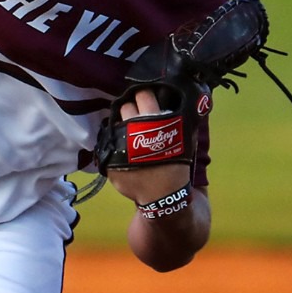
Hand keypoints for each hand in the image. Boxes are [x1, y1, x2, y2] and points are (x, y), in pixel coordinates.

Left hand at [105, 87, 192, 205]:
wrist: (165, 197)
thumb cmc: (176, 166)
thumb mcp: (183, 139)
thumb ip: (176, 119)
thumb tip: (174, 98)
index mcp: (152, 122)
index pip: (143, 94)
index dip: (145, 95)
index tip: (147, 99)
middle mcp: (132, 130)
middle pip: (125, 107)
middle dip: (132, 110)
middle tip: (139, 118)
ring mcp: (118, 145)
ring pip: (114, 124)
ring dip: (122, 126)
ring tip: (130, 134)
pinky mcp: (109, 160)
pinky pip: (108, 144)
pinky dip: (114, 145)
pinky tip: (123, 149)